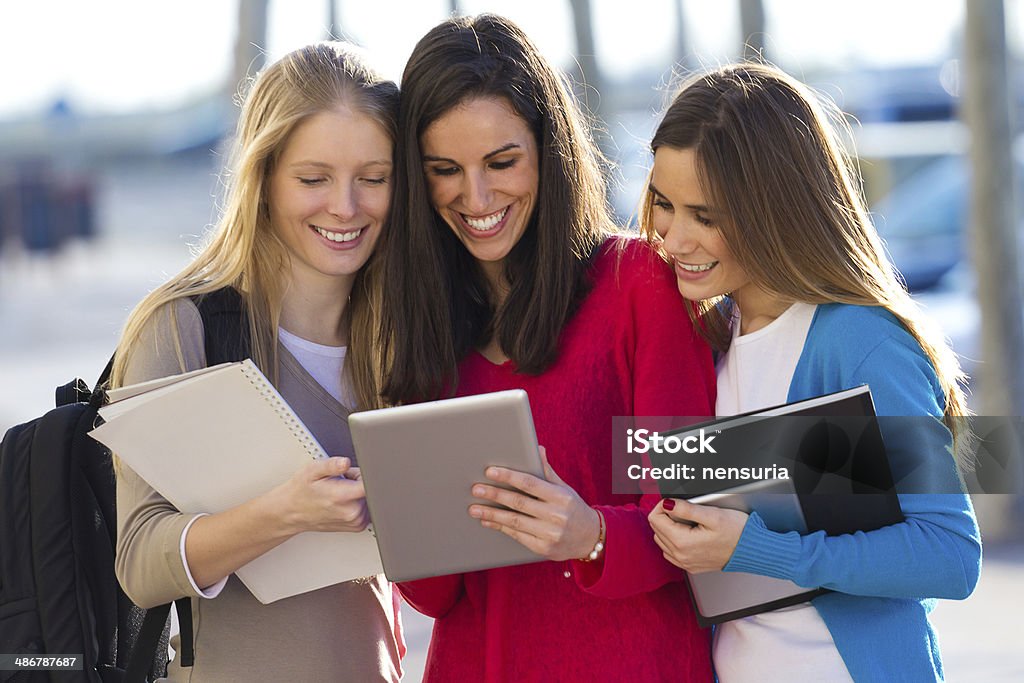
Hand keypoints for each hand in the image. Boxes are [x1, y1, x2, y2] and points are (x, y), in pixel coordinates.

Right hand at [270, 456, 368, 533]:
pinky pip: (367, 508)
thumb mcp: (312, 470)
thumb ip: (331, 464)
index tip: (352, 473)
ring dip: (358, 492)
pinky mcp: (358, 526)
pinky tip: (342, 501)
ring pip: (369, 498)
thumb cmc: (301, 491)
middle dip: (358, 480)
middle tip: (341, 481)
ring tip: (339, 492)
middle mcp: (352, 512)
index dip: (364, 473)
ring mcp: (355, 521)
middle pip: (371, 488)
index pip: (370, 483)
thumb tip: (345, 462)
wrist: (292, 512)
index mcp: (342, 497)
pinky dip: (358, 502)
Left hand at [468, 446, 600, 561]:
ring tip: (474, 508)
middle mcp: (556, 515)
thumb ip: (547, 471)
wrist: (590, 538)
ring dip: (492, 514)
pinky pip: (517, 535)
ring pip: (514, 521)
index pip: (529, 483)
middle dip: (495, 494)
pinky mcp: (543, 548)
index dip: (508, 476)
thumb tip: (537, 448)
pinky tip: (488, 521)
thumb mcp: (564, 489)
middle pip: (519, 503)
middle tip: (476, 489)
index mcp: (560, 497)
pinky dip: (500, 527)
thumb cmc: (573, 509)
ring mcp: (549, 534)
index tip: (490, 471)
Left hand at [648, 498, 747, 572]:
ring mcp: (685, 563)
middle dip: (666, 516)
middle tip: (684, 510)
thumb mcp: (712, 514)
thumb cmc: (737, 532)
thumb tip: (667, 504)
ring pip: (662, 540)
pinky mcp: (691, 566)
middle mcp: (680, 556)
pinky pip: (671, 552)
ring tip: (688, 521)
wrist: (751, 550)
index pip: (654, 519)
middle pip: (656, 529)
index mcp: (682, 542)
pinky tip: (688, 533)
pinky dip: (674, 540)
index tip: (675, 502)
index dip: (662, 506)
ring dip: (668, 528)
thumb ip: (686, 508)